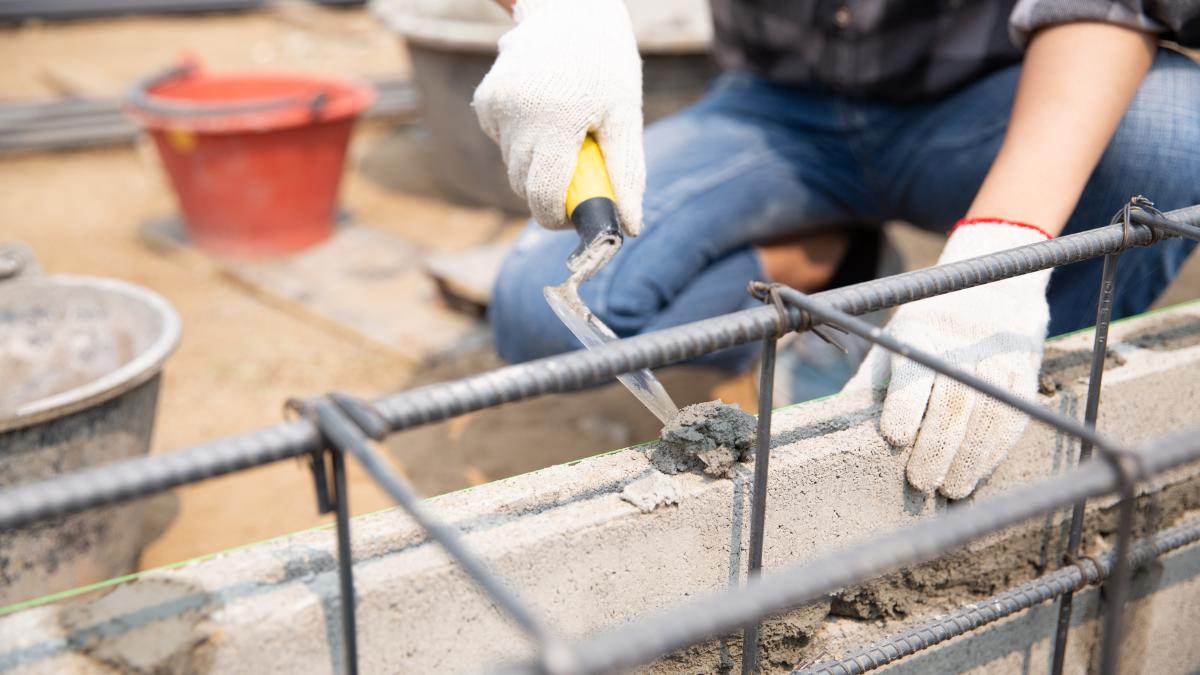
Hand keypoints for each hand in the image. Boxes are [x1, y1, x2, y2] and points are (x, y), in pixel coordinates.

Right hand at [472, 0, 644, 234]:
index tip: (576, 215)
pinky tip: (543, 112)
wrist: (569, 10)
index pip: (542, 196)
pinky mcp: (485, 101)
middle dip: (550, 192)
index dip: (558, 217)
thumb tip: (629, 227)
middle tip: (579, 170)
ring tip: (564, 130)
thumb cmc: (606, 65)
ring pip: (513, 166)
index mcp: (556, 122)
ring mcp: (496, 107)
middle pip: (524, 187)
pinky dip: (523, 140)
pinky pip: (503, 142)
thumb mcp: (625, 115)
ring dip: (538, 163)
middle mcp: (518, 116)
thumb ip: (626, 173)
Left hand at [846, 220, 1052, 498]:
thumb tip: (835, 424)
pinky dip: (996, 451)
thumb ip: (870, 382)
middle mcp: (962, 343)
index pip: (914, 374)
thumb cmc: (928, 325)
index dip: (904, 408)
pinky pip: (1012, 417)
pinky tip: (979, 472)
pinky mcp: (1025, 371)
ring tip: (950, 489)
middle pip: (952, 404)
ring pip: (987, 415)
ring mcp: (998, 357)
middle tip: (922, 483)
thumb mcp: (893, 340)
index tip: (894, 439)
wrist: (996, 287)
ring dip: (969, 459)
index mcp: (920, 332)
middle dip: (937, 448)